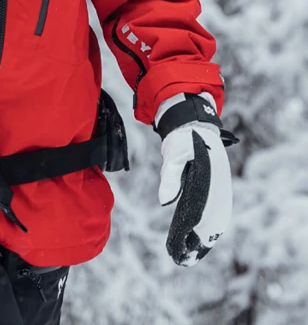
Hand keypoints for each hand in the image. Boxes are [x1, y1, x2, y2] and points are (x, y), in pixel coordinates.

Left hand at [155, 93, 233, 266]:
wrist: (194, 124)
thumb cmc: (183, 138)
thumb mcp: (174, 153)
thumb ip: (169, 177)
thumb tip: (164, 202)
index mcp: (211, 181)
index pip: (204, 214)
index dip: (193, 233)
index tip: (181, 247)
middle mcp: (219, 189)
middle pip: (212, 223)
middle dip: (199, 243)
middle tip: (181, 259)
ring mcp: (219, 191)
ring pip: (214, 222)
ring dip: (203, 239)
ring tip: (188, 256)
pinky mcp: (215, 191)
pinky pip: (213, 215)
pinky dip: (206, 230)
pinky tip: (196, 240)